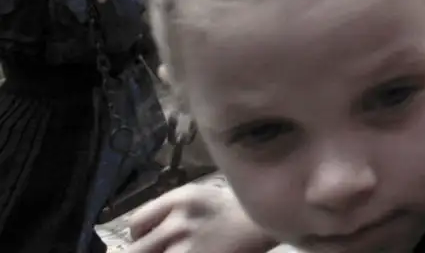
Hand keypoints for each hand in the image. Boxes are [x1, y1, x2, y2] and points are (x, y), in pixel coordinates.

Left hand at [126, 183, 272, 252]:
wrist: (268, 219)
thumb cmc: (234, 208)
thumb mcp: (201, 196)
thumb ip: (172, 210)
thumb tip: (144, 232)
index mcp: (180, 198)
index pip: (137, 223)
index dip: (140, 237)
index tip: (150, 242)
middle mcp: (180, 220)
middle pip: (139, 250)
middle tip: (164, 250)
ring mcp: (189, 246)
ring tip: (187, 248)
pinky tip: (197, 251)